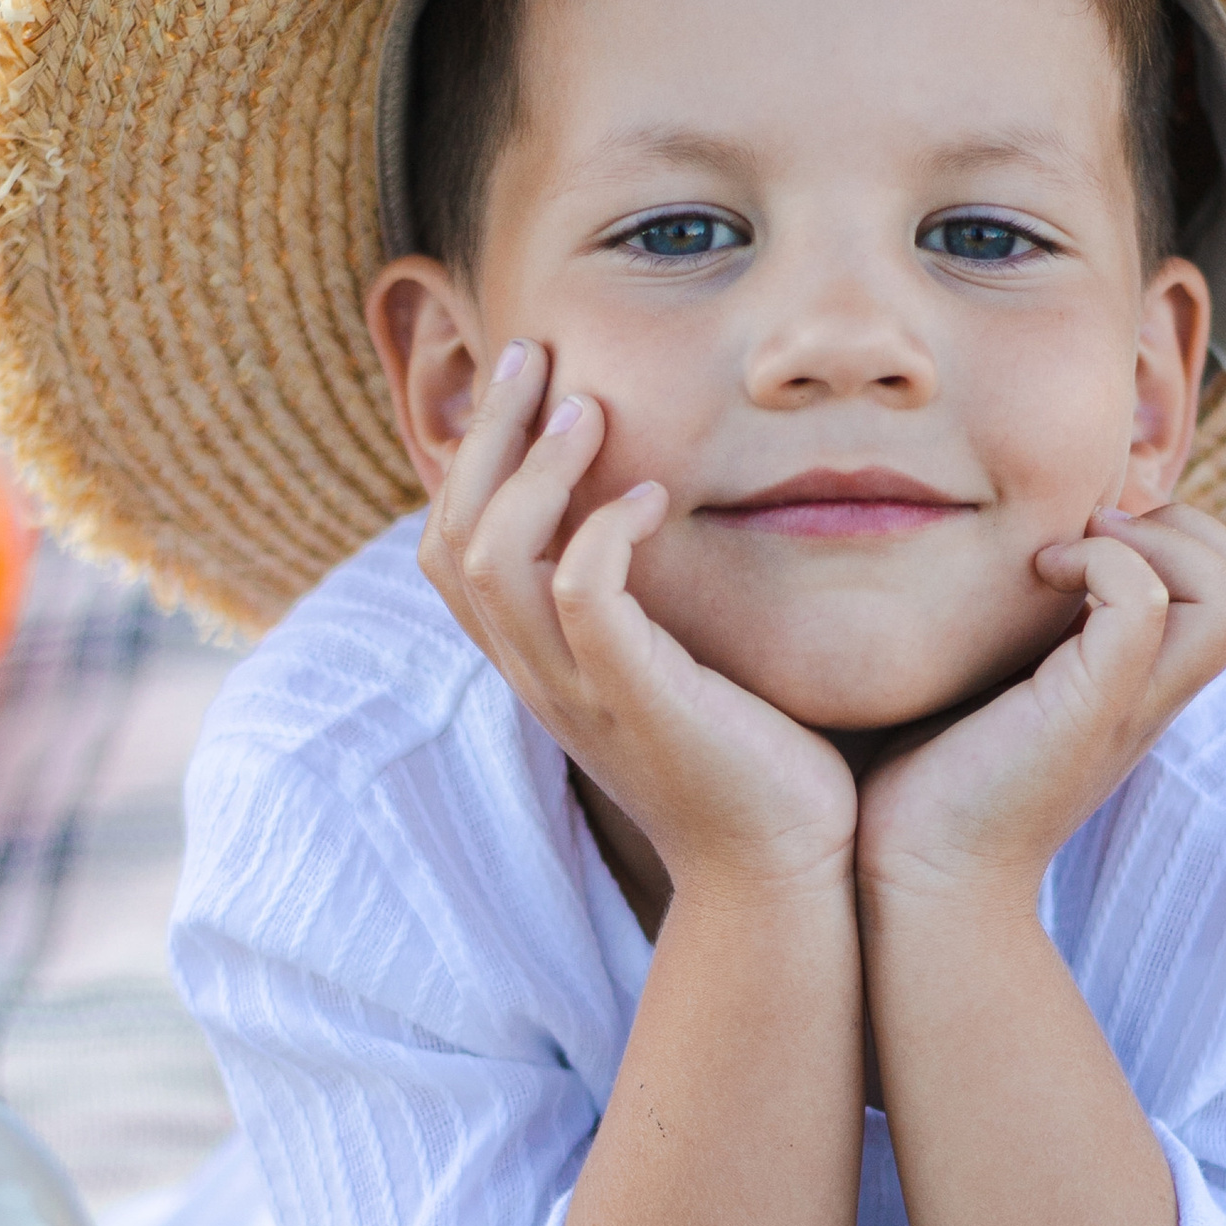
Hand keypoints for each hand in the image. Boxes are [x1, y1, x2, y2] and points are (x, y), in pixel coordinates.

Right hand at [420, 341, 859, 901]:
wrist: (778, 871)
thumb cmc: (746, 759)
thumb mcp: (672, 664)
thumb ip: (643, 600)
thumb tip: (655, 509)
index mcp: (535, 664)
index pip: (447, 547)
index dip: (469, 456)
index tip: (523, 377)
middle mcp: (537, 676)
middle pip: (450, 537)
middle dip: (484, 435)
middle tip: (535, 355)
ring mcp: (577, 693)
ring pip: (493, 560)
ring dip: (533, 472)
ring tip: (588, 409)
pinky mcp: (635, 702)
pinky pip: (580, 600)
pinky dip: (601, 535)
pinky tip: (651, 500)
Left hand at [856, 503, 1225, 909]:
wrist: (916, 872)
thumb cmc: (934, 777)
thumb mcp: (997, 680)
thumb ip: (1028, 625)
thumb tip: (999, 554)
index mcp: (1144, 686)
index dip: (1185, 536)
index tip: (1086, 539)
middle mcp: (1155, 696)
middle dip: (1186, 528)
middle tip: (1089, 534)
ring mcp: (1132, 705)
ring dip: (1159, 542)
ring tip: (1070, 552)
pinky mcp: (1089, 708)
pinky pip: (1145, 604)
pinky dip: (1100, 559)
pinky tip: (1037, 575)